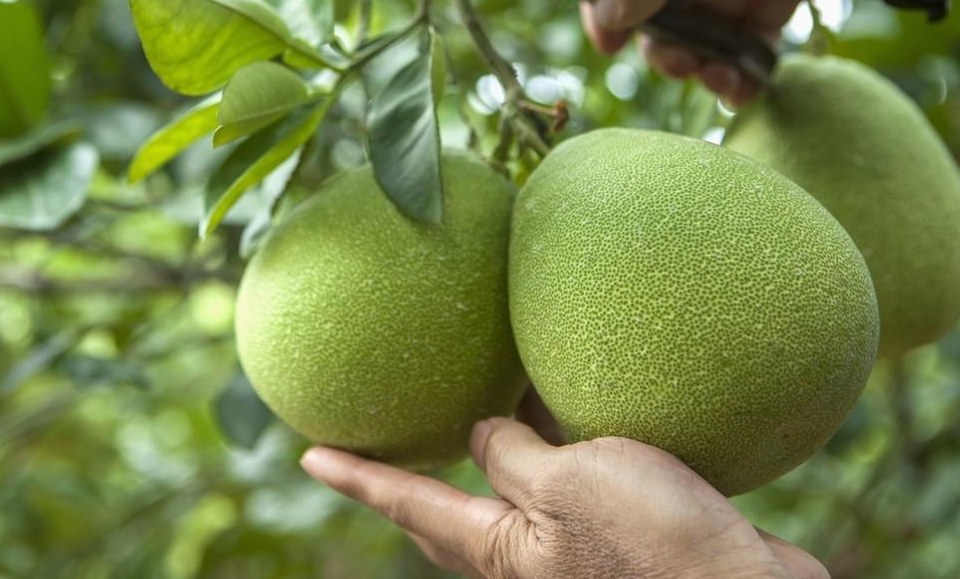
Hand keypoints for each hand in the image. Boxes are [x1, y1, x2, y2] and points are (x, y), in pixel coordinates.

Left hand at [301, 417, 828, 578]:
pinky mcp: (621, 533)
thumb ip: (512, 456)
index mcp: (503, 548)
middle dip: (409, 482)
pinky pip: (569, 485)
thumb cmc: (650, 547)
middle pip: (448, 515)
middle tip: (377, 446)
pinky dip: (552, 448)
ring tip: (472, 406)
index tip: (309, 454)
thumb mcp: (566, 485)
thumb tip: (480, 435)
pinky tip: (569, 412)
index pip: (410, 503)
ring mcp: (574, 548)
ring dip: (487, 453)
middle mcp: (529, 553)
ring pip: (511, 496)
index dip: (359, 476)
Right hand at [581, 0, 959, 104]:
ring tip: (725, 82)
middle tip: (683, 68)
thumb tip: (607, 7)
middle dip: (666, 43)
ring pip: (709, 24)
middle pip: (663, 1)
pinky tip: (750, 84)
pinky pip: (752, 33)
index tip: (609, 45)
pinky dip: (747, 62)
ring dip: (708, 61)